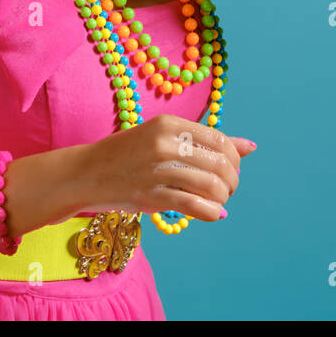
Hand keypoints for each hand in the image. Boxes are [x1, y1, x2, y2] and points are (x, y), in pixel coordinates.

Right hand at [74, 113, 256, 220]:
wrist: (85, 173)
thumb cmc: (127, 154)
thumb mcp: (163, 136)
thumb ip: (205, 141)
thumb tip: (250, 146)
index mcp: (169, 123)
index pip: (220, 140)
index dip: (234, 159)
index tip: (231, 169)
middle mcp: (165, 143)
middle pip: (221, 164)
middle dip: (232, 181)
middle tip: (227, 189)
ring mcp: (158, 170)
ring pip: (212, 186)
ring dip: (223, 198)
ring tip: (218, 201)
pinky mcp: (152, 196)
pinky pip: (197, 207)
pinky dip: (212, 213)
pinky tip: (212, 213)